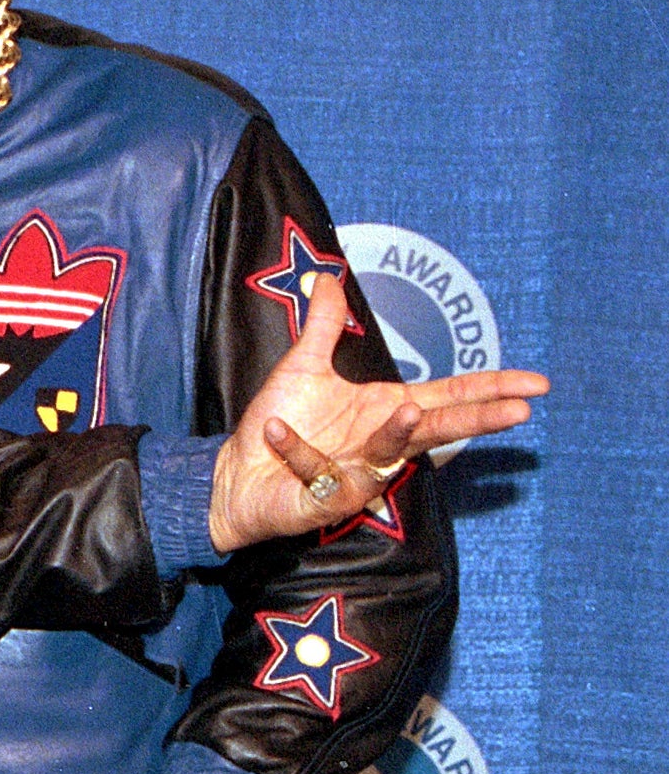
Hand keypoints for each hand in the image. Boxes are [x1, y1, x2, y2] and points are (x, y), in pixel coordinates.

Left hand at [211, 273, 544, 549]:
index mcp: (387, 409)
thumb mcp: (303, 365)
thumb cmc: (277, 423)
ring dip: (398, 432)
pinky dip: (298, 451)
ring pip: (390, 453)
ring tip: (408, 412)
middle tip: (520, 411)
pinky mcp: (327, 498)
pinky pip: (319, 470)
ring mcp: (360, 473)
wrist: (235, 471)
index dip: (491, 388)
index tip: (538, 384)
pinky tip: (276, 432)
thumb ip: (324, 323)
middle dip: (479, 419)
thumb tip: (328, 275)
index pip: (450, 396)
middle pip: (439, 428)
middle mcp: (382, 442)